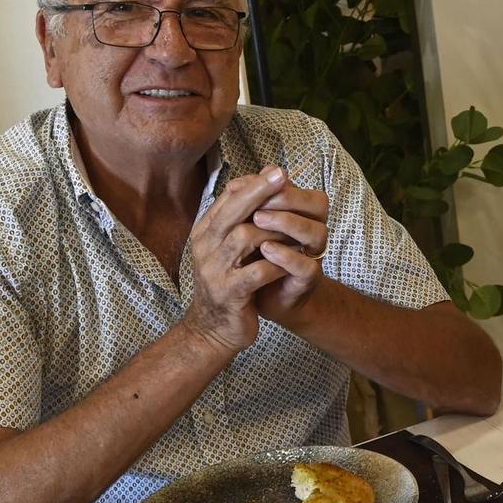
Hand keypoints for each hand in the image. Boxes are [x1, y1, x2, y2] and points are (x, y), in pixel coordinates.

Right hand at [180, 166, 288, 356]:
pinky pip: (257, 271)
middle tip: (283, 177)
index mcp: (204, 233)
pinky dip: (278, 263)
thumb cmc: (228, 283)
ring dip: (275, 231)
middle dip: (259, 193)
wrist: (212, 331)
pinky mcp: (229, 294)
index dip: (253, 184)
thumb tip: (261, 178)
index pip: (226, 199)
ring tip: (298, 231)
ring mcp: (214, 271)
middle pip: (232, 212)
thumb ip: (242, 218)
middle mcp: (204, 248)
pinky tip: (293, 261)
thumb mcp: (230, 249)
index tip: (278, 171)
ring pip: (245, 237)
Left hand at [250, 177, 330, 322]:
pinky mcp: (309, 279)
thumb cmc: (256, 256)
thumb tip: (236, 183)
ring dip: (287, 222)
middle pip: (317, 204)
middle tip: (257, 199)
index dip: (276, 184)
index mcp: (303, 213)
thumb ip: (247, 207)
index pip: (302, 188)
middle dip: (286, 198)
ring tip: (257, 220)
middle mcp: (314, 229)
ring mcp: (314, 254)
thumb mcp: (248, 229)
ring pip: (316, 231)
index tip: (246, 185)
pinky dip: (286, 255)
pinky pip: (306, 265)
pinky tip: (265, 249)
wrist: (262, 298)